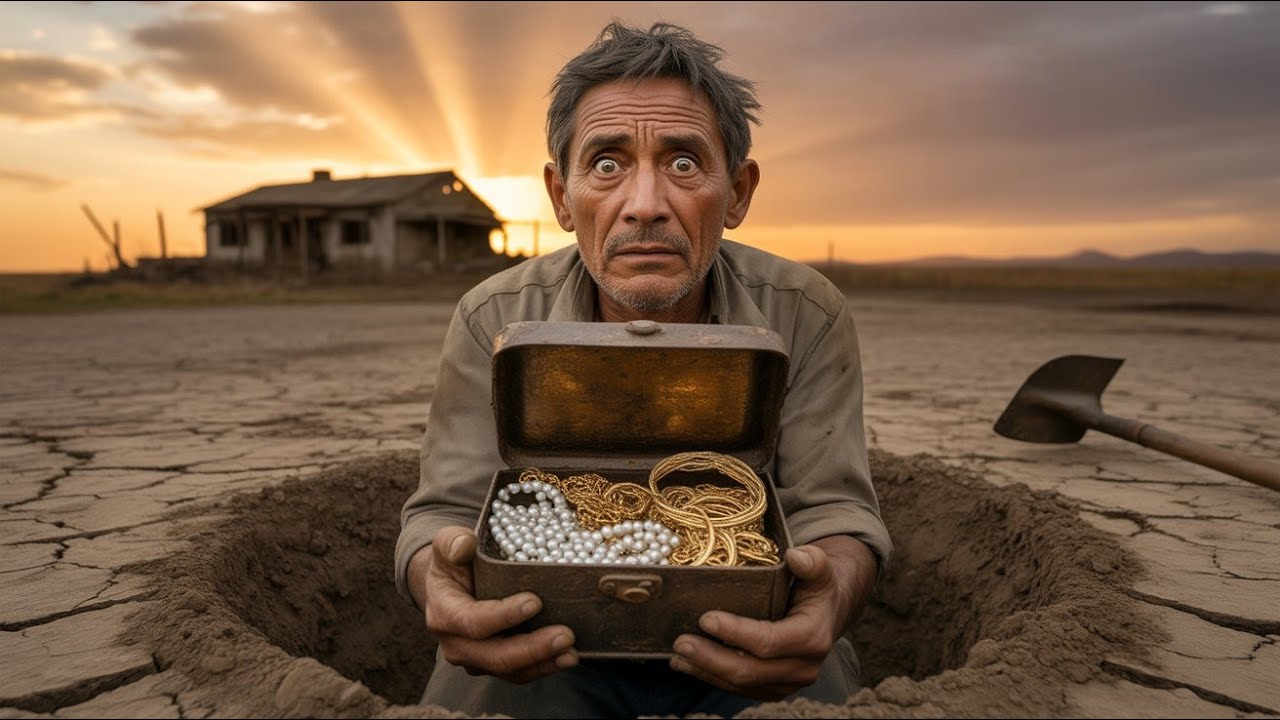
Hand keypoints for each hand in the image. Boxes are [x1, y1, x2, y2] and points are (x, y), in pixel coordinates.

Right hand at [408, 525, 577, 682]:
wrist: (448, 588)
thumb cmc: (453, 563)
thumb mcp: (446, 545)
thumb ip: (452, 540)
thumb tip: (464, 544)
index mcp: (444, 613)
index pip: (473, 622)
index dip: (504, 615)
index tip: (535, 602)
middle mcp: (456, 643)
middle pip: (495, 655)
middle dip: (532, 648)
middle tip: (565, 635)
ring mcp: (474, 659)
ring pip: (509, 670)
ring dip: (543, 663)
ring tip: (571, 653)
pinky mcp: (491, 666)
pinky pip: (517, 674)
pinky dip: (543, 668)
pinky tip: (566, 658)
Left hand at [669, 536, 875, 699]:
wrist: (829, 611)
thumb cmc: (817, 586)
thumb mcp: (821, 568)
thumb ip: (811, 561)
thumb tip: (796, 555)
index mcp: (813, 637)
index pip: (768, 642)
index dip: (735, 633)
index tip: (706, 619)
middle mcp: (803, 668)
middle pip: (750, 670)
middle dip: (711, 659)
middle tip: (681, 642)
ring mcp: (788, 683)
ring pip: (741, 684)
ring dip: (706, 671)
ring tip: (677, 655)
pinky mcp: (774, 689)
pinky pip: (740, 689)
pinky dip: (712, 678)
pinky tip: (689, 665)